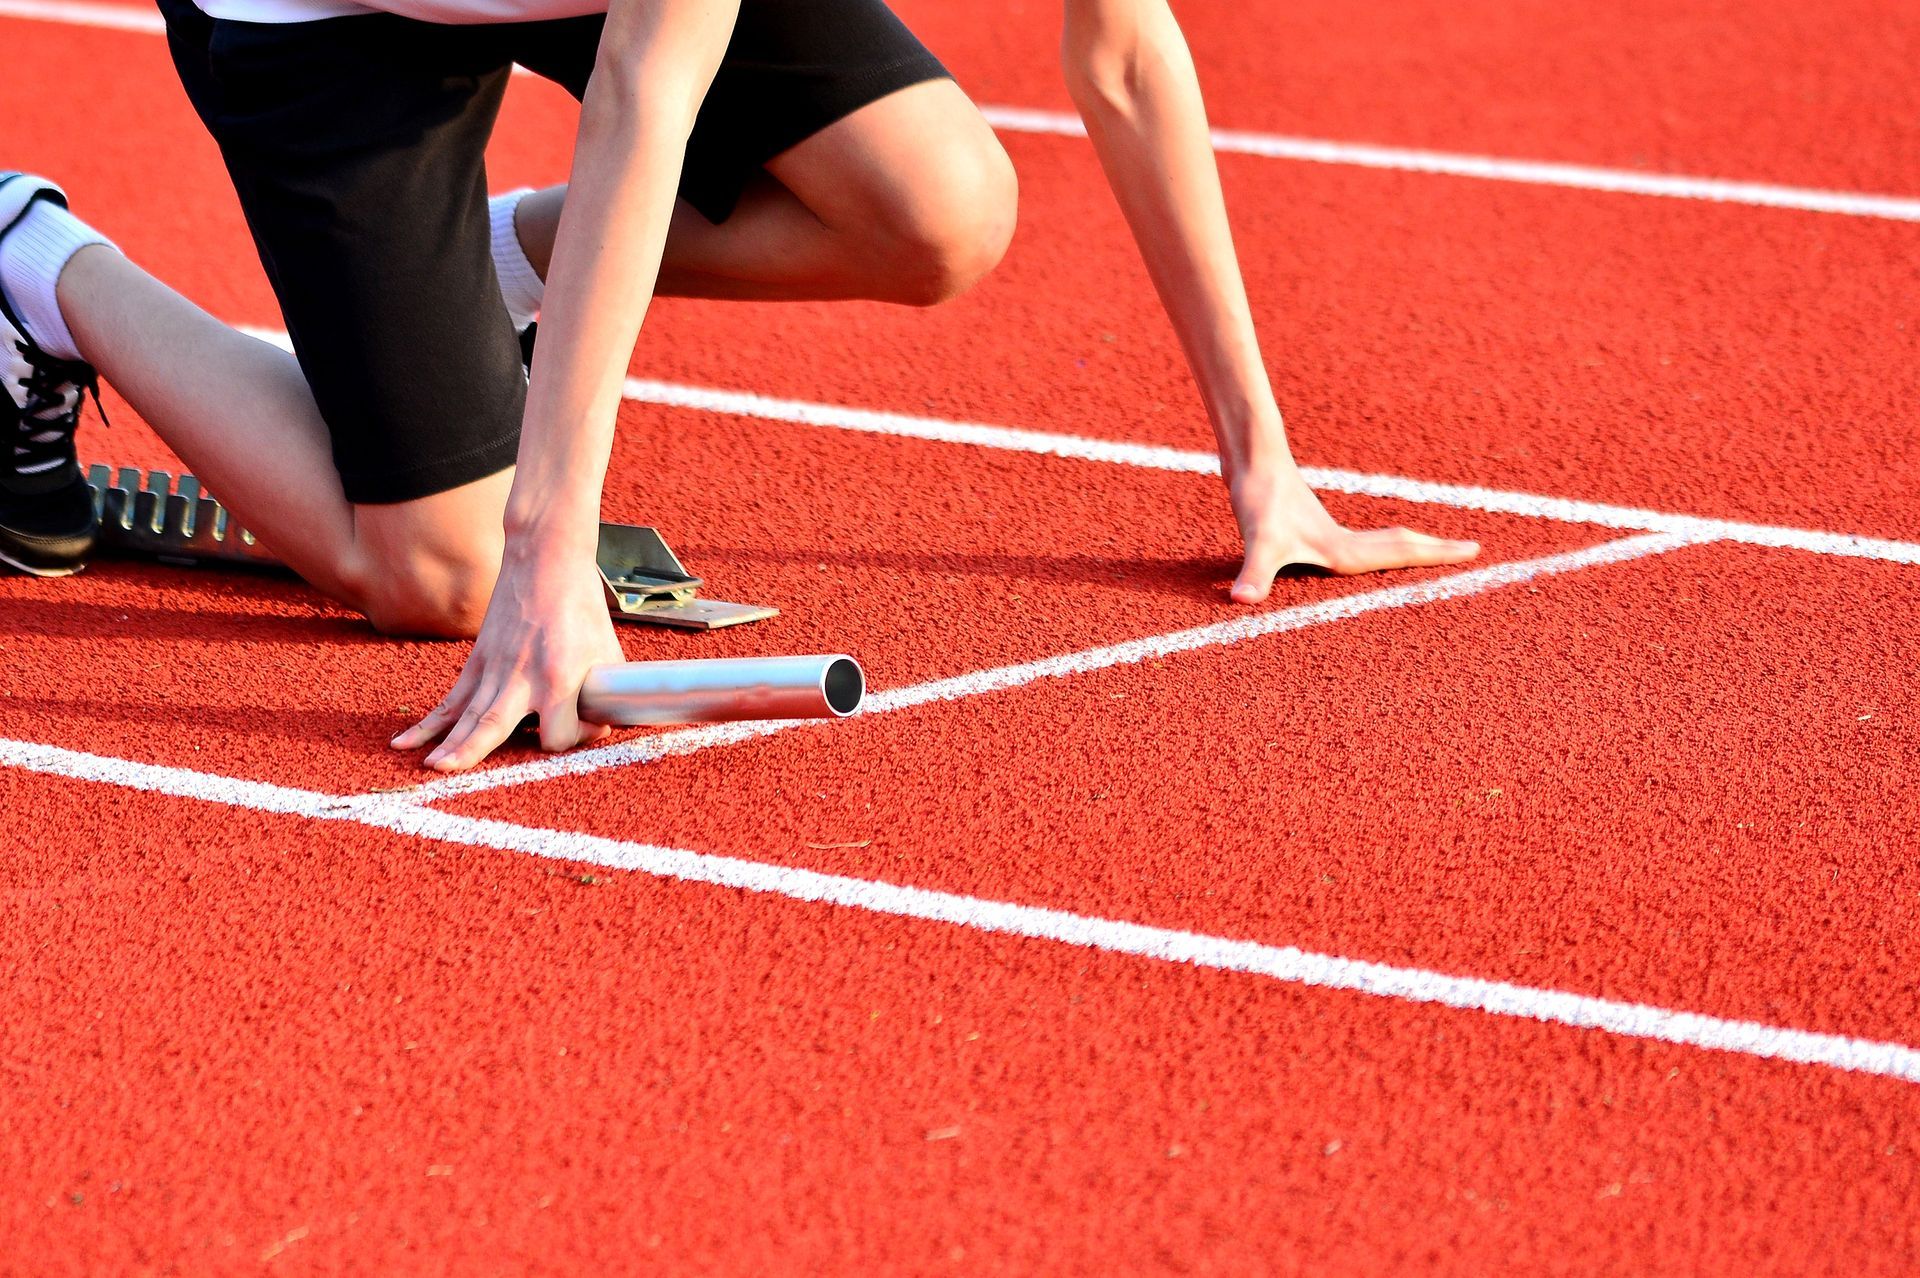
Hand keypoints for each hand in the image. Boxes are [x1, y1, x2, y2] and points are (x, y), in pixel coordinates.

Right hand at [390, 543, 621, 770]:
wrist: (546, 561)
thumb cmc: (581, 607)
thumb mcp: (606, 651)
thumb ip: (602, 693)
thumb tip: (602, 722)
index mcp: (556, 676)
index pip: (556, 733)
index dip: (575, 737)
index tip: (590, 724)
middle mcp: (520, 676)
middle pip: (493, 724)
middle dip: (473, 751)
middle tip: (451, 772)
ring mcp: (494, 668)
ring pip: (467, 715)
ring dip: (447, 744)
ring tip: (430, 769)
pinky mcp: (478, 662)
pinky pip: (452, 700)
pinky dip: (430, 723)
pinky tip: (404, 742)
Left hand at [1227, 463, 1480, 602]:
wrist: (1251, 458)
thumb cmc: (1257, 500)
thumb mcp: (1258, 544)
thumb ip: (1255, 574)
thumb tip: (1242, 600)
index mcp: (1342, 550)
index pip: (1402, 553)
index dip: (1438, 555)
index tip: (1476, 550)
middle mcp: (1341, 542)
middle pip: (1400, 545)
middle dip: (1436, 551)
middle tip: (1471, 551)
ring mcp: (1325, 532)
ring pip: (1380, 542)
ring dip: (1409, 547)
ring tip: (1432, 550)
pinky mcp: (1307, 526)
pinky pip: (1354, 541)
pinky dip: (1372, 546)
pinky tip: (1361, 552)